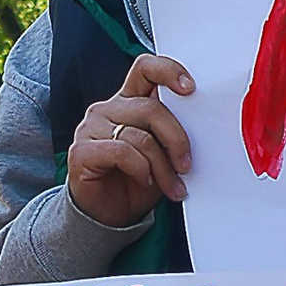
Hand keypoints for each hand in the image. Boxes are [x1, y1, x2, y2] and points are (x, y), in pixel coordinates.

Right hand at [65, 53, 192, 227]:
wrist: (110, 216)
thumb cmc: (140, 181)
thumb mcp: (164, 153)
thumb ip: (173, 131)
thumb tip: (203, 122)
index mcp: (130, 101)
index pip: (146, 69)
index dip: (169, 71)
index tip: (191, 89)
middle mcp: (109, 108)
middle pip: (151, 109)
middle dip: (177, 140)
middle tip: (187, 166)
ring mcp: (91, 128)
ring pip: (140, 136)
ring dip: (163, 167)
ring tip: (172, 187)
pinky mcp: (81, 151)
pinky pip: (121, 152)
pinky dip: (141, 170)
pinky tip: (146, 182)